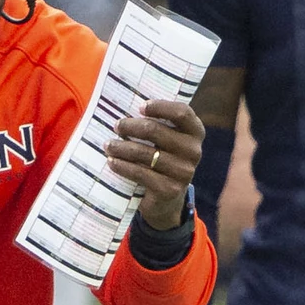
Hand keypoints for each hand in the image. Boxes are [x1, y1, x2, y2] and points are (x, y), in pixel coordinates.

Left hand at [108, 98, 203, 229]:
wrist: (166, 199)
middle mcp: (194, 151)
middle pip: (157, 131)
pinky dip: (123, 166)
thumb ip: (157, 124)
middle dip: (131, 126)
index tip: (140, 106)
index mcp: (195, 132)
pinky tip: (112, 162)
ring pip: (145, 153)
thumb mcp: (166, 141)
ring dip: (122, 148)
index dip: (160, 107)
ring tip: (108, 145)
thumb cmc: (162, 160)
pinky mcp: (170, 190)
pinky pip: (141, 173)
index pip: (182, 112)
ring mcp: (184, 172)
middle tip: (116, 126)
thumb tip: (126, 105)